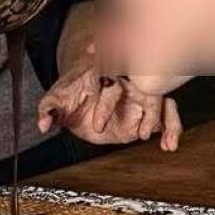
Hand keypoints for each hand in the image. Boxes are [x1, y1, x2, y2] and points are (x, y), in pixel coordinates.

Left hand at [38, 67, 181, 149]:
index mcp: (105, 69)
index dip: (105, 102)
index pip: (109, 81)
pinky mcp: (149, 109)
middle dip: (151, 103)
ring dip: (167, 118)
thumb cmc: (73, 90)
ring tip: (164, 140)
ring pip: (162, 98)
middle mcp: (128, 78)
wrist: (85, 92)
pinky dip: (171, 127)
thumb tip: (43, 124)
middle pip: (147, 83)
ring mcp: (141, 93)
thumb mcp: (58, 97)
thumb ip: (48, 108)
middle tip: (145, 130)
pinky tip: (169, 144)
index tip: (97, 127)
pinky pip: (167, 114)